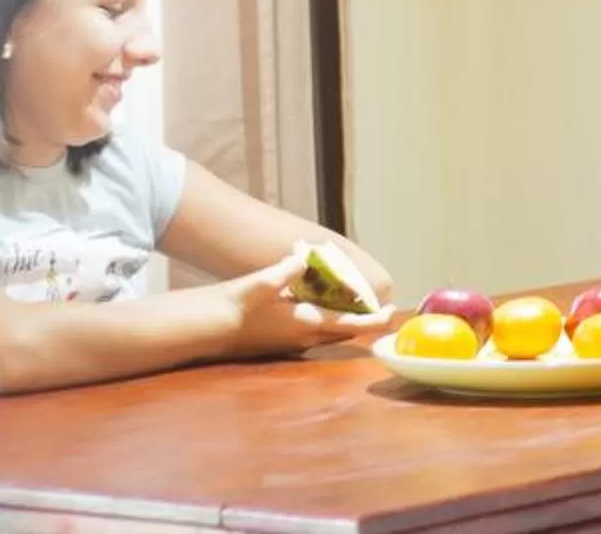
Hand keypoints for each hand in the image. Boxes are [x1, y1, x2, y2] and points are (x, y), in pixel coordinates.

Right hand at [227, 247, 393, 358]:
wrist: (209, 327)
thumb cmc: (237, 305)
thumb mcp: (264, 282)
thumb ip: (288, 269)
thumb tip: (303, 257)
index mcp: (307, 324)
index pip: (351, 325)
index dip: (374, 320)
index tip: (391, 312)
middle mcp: (304, 338)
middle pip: (344, 331)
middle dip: (363, 320)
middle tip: (378, 305)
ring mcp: (292, 343)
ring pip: (329, 334)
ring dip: (344, 322)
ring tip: (355, 303)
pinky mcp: (281, 342)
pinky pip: (313, 334)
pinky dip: (326, 321)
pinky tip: (320, 305)